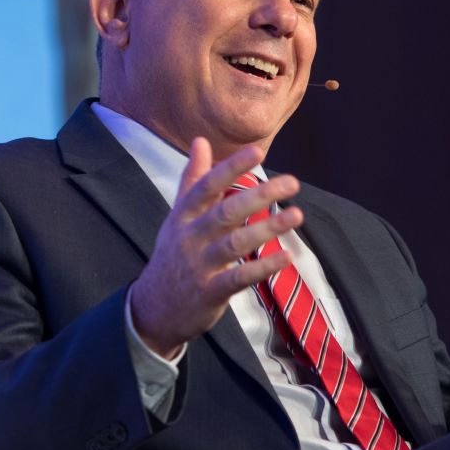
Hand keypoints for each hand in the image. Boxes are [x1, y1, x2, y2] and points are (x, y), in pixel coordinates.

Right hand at [129, 137, 301, 357]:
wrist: (152, 309)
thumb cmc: (173, 255)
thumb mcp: (177, 216)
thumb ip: (192, 179)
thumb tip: (200, 140)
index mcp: (183, 216)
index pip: (207, 186)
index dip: (231, 167)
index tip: (258, 151)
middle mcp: (190, 238)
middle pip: (225, 212)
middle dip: (259, 195)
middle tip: (292, 182)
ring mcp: (199, 266)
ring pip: (235, 243)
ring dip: (268, 228)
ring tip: (296, 215)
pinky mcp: (210, 292)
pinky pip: (239, 277)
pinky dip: (264, 267)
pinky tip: (287, 256)